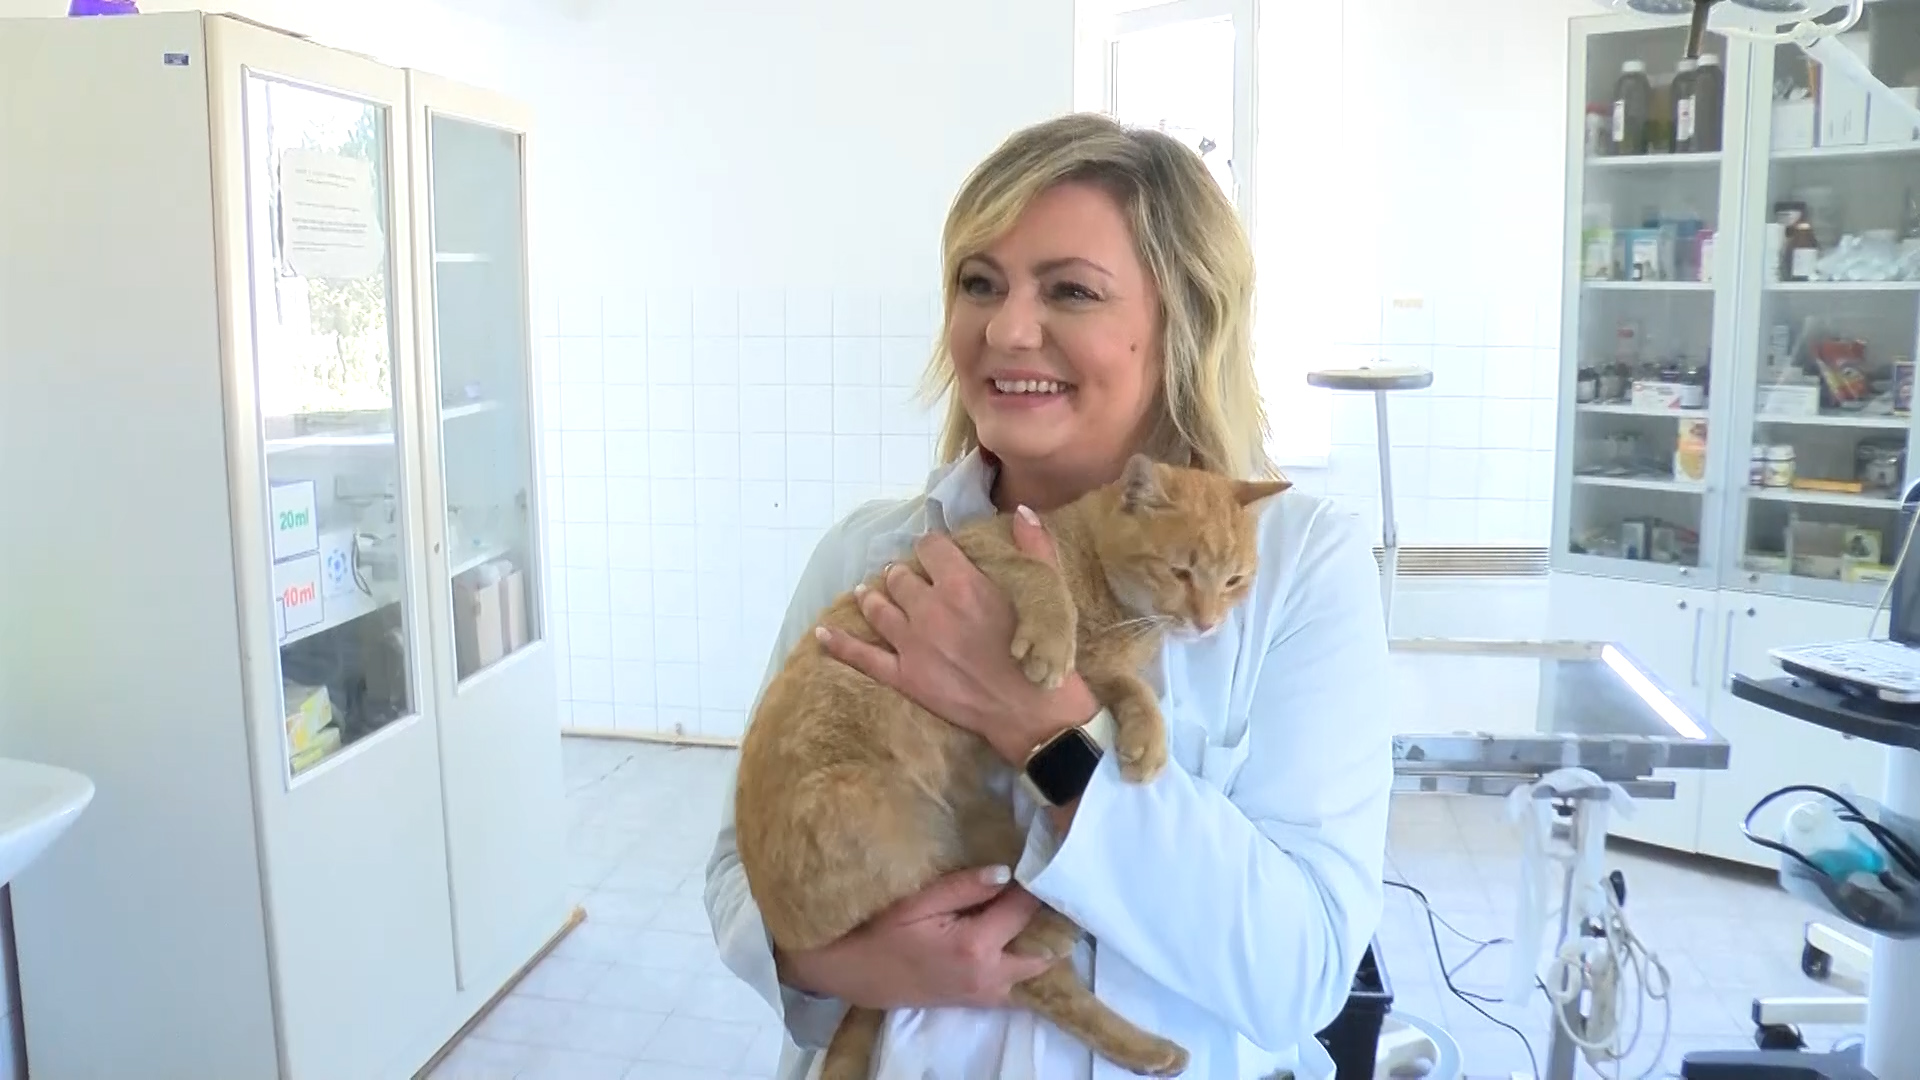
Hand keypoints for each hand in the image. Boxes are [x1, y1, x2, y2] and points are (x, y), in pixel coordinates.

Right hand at [778, 866, 1055, 1009]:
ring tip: (1040, 915)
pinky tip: (1019, 941)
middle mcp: (989, 976)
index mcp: (975, 947)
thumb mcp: (917, 901)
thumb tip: (1007, 872)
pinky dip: (1024, 966)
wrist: (853, 973)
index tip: (1044, 862)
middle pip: (1042, 951)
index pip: (1023, 911)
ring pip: (1033, 973)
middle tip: (1051, 892)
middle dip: (1049, 922)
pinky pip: (1016, 988)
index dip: (1035, 885)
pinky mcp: (976, 1001)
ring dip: (1040, 945)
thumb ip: (964, 887)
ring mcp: (983, 994)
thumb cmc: (879, 931)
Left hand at [815, 508, 1098, 764]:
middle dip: (903, 573)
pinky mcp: (906, 676)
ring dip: (872, 597)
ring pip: (878, 608)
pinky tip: (822, 633)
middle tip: (905, 578)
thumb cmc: (1046, 651)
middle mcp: (930, 608)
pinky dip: (840, 644)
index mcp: (963, 584)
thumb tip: (1023, 511)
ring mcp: (913, 644)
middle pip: (900, 576)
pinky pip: (863, 656)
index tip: (935, 553)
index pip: (930, 547)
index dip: (931, 548)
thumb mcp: (1049, 590)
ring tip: (868, 592)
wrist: (1033, 710)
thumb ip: (1036, 546)